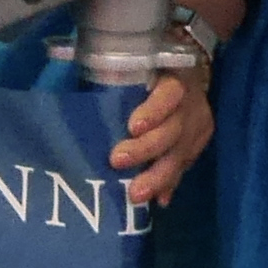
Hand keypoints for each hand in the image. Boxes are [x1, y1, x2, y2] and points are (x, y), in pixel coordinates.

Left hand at [110, 66, 215, 206]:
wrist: (185, 73)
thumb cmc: (146, 70)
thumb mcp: (134, 67)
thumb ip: (111, 79)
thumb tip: (68, 94)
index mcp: (174, 79)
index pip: (169, 94)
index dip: (153, 112)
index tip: (132, 127)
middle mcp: (190, 105)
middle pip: (173, 130)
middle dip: (146, 149)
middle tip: (117, 161)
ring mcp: (197, 127)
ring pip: (180, 155)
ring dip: (158, 177)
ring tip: (136, 194)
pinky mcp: (198, 144)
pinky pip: (184, 167)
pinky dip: (170, 184)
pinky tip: (159, 200)